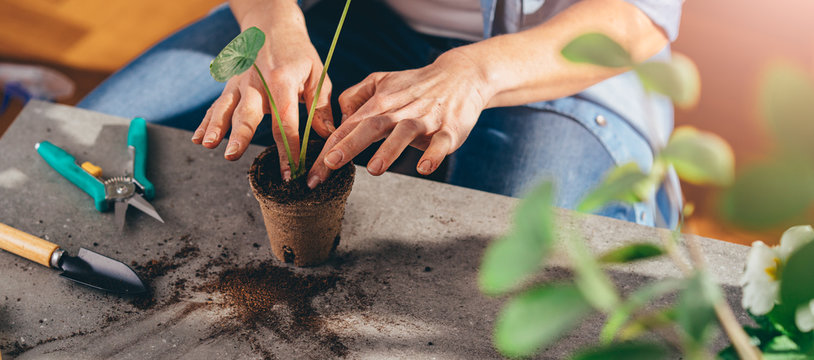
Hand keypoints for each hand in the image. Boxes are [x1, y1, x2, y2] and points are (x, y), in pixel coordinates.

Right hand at [191, 2, 334, 179]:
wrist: (272, 26)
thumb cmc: (299, 54)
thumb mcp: (317, 75)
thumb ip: (320, 107)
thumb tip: (326, 135)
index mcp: (282, 82)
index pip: (285, 121)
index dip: (288, 148)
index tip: (290, 171)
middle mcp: (256, 83)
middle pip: (247, 113)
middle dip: (240, 136)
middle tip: (233, 155)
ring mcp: (240, 83)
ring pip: (226, 108)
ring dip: (216, 127)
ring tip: (208, 145)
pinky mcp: (230, 86)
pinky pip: (216, 105)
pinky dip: (206, 122)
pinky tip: (198, 139)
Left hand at [306, 49, 491, 187]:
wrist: (461, 76)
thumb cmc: (416, 85)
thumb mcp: (382, 81)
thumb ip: (356, 97)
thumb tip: (339, 119)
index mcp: (380, 103)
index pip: (348, 126)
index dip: (329, 148)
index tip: (313, 171)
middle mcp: (400, 111)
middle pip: (371, 126)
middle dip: (349, 145)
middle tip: (330, 165)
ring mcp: (425, 120)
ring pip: (404, 133)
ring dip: (389, 151)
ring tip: (374, 170)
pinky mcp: (449, 130)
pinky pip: (440, 143)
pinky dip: (433, 155)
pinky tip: (424, 168)